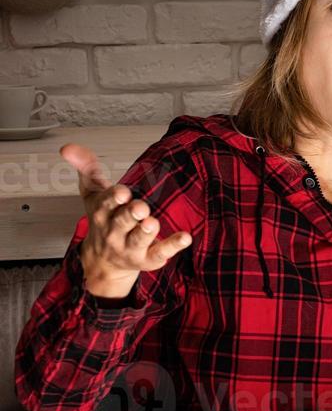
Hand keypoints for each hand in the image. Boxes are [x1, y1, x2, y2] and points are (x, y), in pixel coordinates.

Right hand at [61, 143, 192, 299]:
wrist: (103, 262)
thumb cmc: (104, 221)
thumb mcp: (93, 194)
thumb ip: (87, 168)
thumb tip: (68, 148)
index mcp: (103, 214)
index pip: (105, 204)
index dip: (113, 198)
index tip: (122, 192)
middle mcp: (114, 232)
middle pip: (122, 222)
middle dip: (131, 214)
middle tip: (141, 207)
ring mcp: (131, 247)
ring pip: (138, 239)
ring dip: (146, 231)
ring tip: (152, 222)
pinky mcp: (148, 258)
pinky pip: (160, 253)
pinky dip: (172, 245)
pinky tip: (185, 237)